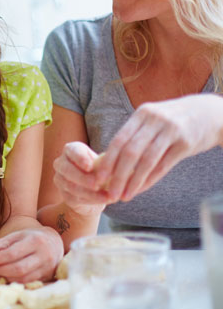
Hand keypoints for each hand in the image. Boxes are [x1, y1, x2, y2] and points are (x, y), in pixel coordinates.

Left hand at [0, 227, 62, 282]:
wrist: (54, 242)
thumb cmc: (30, 238)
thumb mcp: (14, 237)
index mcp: (34, 241)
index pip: (12, 253)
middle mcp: (43, 254)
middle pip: (18, 267)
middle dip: (1, 269)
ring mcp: (47, 267)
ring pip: (23, 277)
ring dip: (7, 276)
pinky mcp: (47, 276)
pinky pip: (28, 282)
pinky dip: (15, 280)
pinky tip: (7, 276)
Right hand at [53, 142, 110, 214]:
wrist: (93, 189)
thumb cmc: (99, 169)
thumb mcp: (103, 162)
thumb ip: (104, 163)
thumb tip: (114, 167)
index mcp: (71, 150)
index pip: (72, 151)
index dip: (80, 158)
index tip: (90, 166)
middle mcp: (61, 163)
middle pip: (68, 170)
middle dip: (83, 178)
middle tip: (97, 184)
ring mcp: (60, 180)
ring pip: (72, 186)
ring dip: (90, 192)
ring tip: (107, 196)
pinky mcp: (65, 195)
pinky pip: (76, 198)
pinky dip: (92, 200)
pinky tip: (104, 200)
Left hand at [96, 94, 222, 201]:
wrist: (210, 112)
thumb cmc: (175, 119)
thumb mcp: (153, 118)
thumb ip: (135, 134)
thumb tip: (110, 159)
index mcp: (142, 114)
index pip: (119, 140)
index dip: (107, 161)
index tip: (97, 178)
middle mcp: (155, 120)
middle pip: (130, 152)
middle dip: (117, 175)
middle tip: (109, 193)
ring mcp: (171, 131)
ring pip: (146, 161)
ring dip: (133, 182)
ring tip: (124, 196)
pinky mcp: (186, 143)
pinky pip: (163, 166)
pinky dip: (150, 180)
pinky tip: (140, 189)